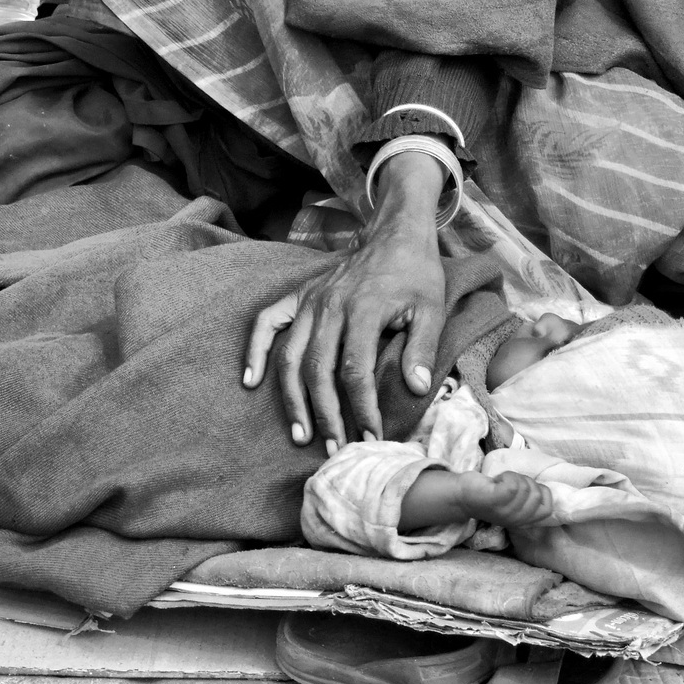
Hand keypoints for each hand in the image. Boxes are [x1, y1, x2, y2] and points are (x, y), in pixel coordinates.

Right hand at [243, 151, 446, 449]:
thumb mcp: (432, 308)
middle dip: (326, 414)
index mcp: (365, 309)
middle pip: (318, 369)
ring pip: (291, 355)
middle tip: (334, 448)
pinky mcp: (299, 295)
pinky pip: (266, 322)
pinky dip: (254, 350)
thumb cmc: (416, 275)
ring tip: (300, 434)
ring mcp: (310, 300)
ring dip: (292, 398)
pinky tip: (251, 381)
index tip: (371, 437)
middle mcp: (330, 306)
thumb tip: (417, 389)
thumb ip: (423, 349)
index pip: (356, 370)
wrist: (396, 234)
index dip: (362, 408)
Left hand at [461, 470, 553, 527]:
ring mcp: (506, 512)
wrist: (462, 494)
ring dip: (514, 477)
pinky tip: (497, 480)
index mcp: (523, 521)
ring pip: (526, 487)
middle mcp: (516, 520)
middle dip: (526, 481)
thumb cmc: (491, 492)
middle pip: (537, 495)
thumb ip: (530, 501)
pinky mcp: (495, 501)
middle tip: (509, 483)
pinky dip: (507, 476)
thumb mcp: (515, 502)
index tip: (524, 488)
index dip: (541, 492)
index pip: (548, 509)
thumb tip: (547, 490)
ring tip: (501, 482)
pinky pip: (513, 485)